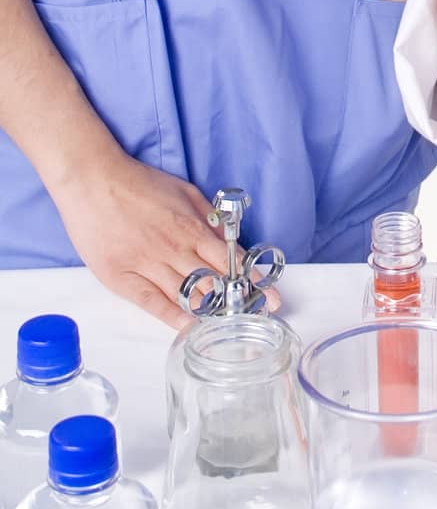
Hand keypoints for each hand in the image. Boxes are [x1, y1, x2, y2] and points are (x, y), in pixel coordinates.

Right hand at [52, 150, 279, 329]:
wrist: (94, 181)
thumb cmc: (140, 183)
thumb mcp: (184, 191)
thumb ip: (207, 217)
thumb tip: (227, 236)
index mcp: (191, 228)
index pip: (230, 260)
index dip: (252, 281)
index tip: (270, 297)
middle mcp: (174, 249)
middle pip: (212, 282)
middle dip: (236, 301)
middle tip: (255, 318)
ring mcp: (148, 264)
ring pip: (185, 295)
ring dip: (208, 311)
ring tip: (227, 327)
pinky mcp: (122, 277)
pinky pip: (151, 302)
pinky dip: (172, 316)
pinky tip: (188, 327)